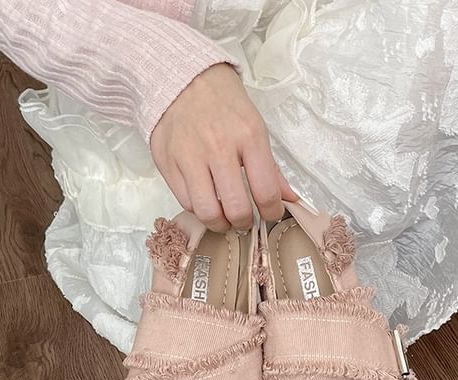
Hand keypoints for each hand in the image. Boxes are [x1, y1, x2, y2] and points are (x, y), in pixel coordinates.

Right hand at [151, 63, 297, 231]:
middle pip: (236, 209)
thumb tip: (290, 199)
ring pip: (207, 212)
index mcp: (248, 137)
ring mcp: (189, 156)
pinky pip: (185, 202)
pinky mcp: (167, 161)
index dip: (272, 213)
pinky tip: (206, 200)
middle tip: (246, 220)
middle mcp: (218, 147)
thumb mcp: (256, 127)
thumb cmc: (224, 104)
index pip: (266, 192)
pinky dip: (198, 208)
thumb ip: (272, 167)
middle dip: (245, 223)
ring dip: (220, 223)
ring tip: (225, 218)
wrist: (182, 76)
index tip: (271, 214)